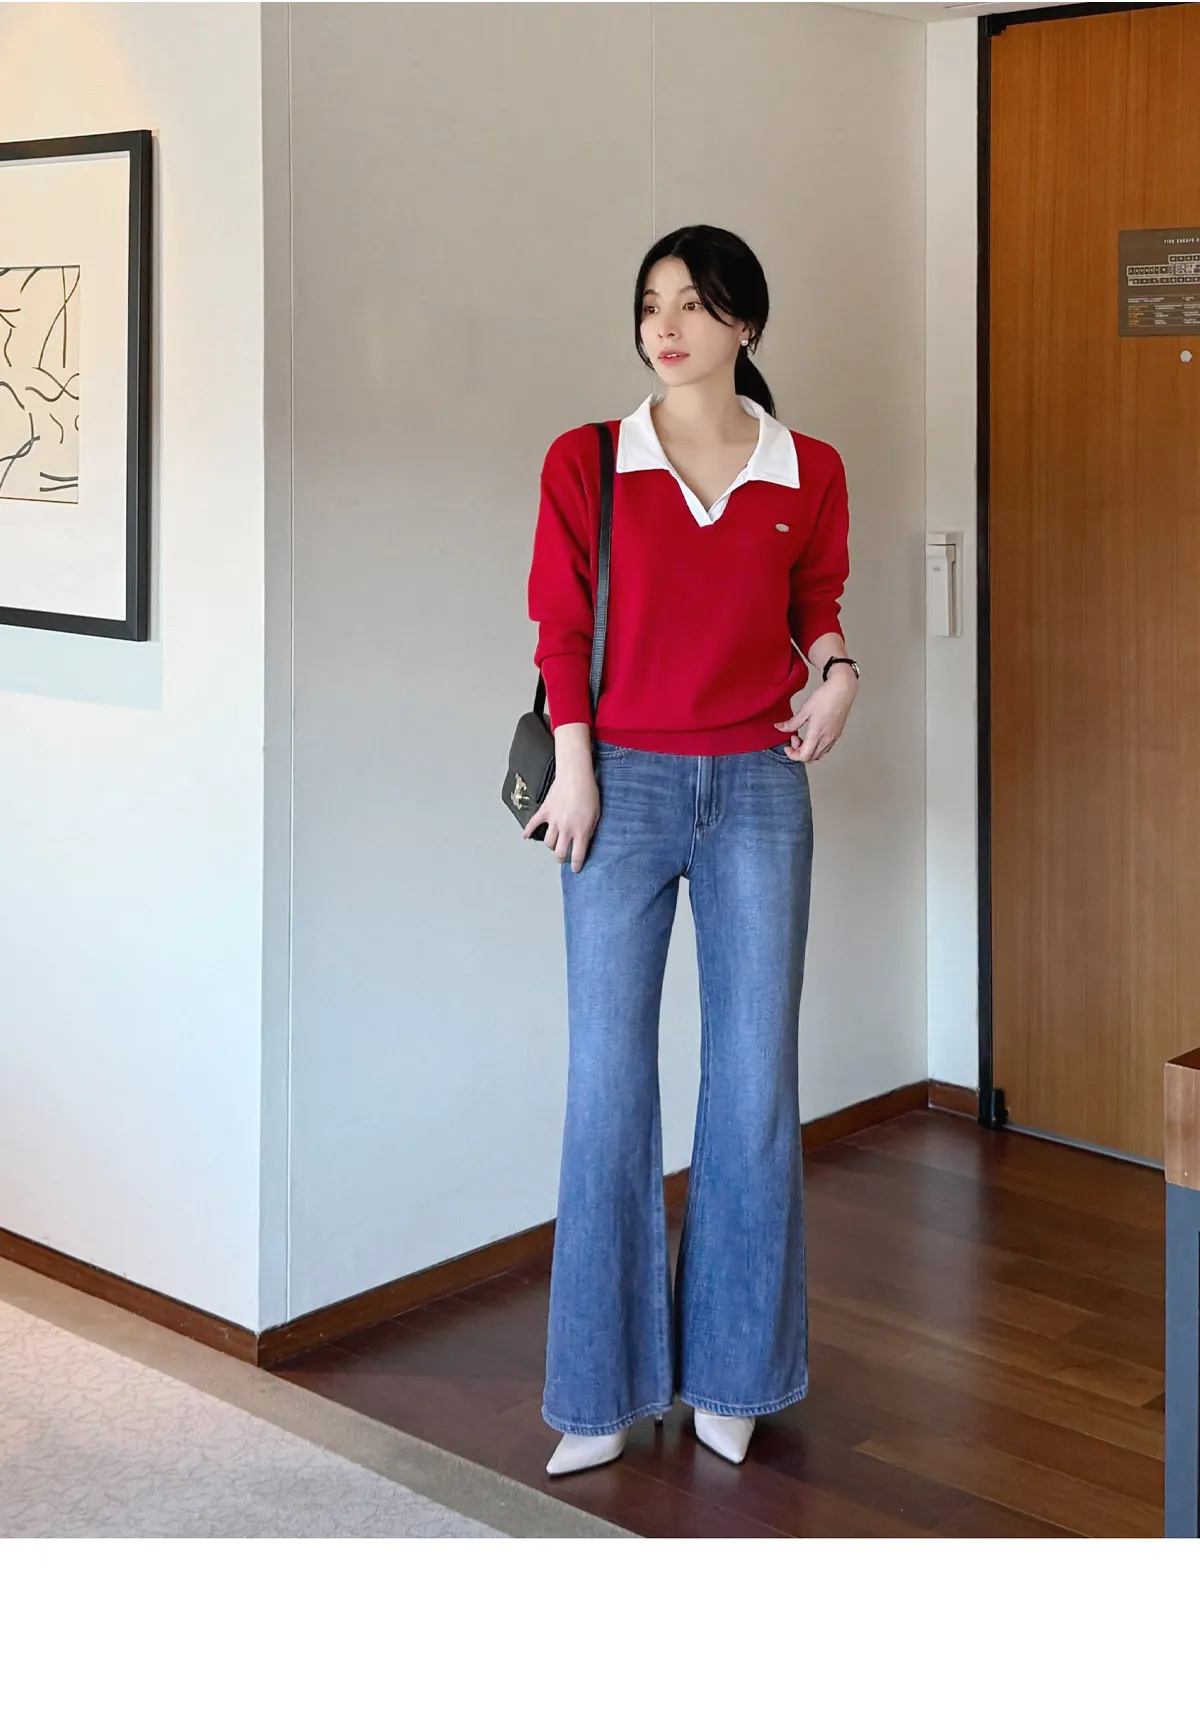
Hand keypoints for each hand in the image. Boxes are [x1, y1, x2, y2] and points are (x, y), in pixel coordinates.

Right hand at [522, 748, 600, 870]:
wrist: (576, 776)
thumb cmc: (589, 793)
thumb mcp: (597, 816)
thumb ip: (590, 831)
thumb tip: (585, 841)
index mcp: (580, 832)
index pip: (577, 856)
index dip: (576, 865)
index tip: (575, 869)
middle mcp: (566, 829)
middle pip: (559, 852)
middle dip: (561, 857)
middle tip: (563, 857)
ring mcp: (553, 821)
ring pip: (548, 842)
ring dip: (551, 845)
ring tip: (554, 844)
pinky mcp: (545, 811)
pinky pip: (533, 824)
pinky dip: (528, 831)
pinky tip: (526, 837)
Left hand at [774, 666, 856, 762]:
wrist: (843, 689)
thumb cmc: (826, 697)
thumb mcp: (805, 710)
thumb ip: (792, 723)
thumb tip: (780, 728)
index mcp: (816, 734)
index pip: (804, 756)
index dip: (792, 754)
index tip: (787, 746)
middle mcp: (826, 739)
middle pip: (811, 758)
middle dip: (799, 752)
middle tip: (794, 738)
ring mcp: (833, 738)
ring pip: (819, 754)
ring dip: (808, 750)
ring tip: (803, 736)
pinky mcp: (837, 734)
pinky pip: (826, 748)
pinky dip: (816, 747)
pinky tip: (812, 734)